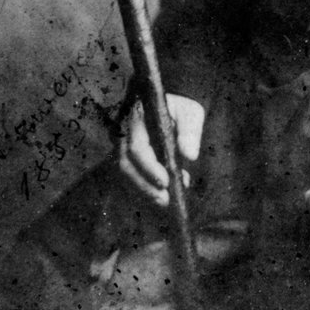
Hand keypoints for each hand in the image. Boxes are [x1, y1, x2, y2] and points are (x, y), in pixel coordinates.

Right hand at [118, 93, 204, 207]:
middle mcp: (122, 131)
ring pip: (125, 174)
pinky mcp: (123, 156)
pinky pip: (127, 176)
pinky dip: (142, 188)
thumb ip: (191, 131)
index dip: (149, 167)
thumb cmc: (180, 109)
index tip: (165, 182)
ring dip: (143, 190)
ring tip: (165, 202)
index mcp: (137, 116)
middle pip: (126, 164)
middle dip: (145, 185)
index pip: (136, 146)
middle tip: (165, 200)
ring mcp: (119, 144)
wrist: (168, 108)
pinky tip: (160, 196)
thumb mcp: (190, 112)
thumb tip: (190, 155)